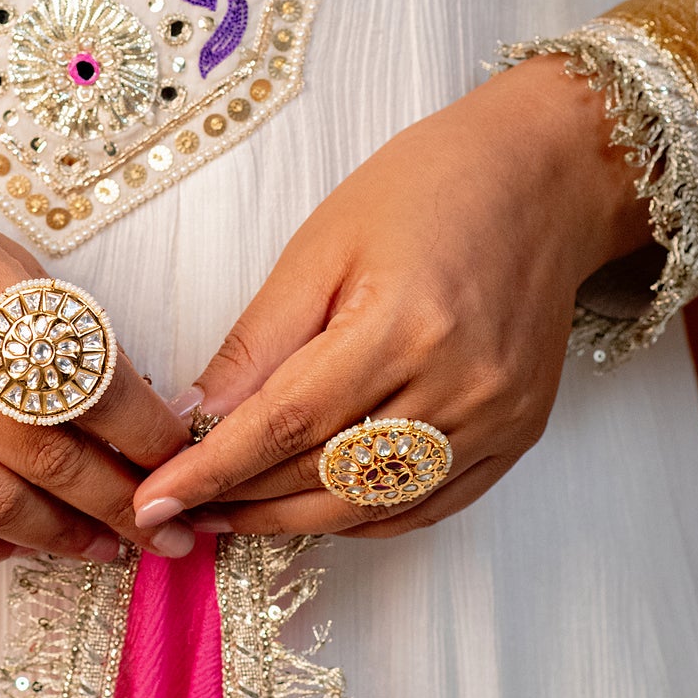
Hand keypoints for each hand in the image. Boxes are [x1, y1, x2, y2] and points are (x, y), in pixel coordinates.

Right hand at [0, 137, 194, 565]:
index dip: (145, 432)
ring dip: (61, 536)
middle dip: (118, 501)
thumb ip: (44, 321)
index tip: (178, 455)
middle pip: (47, 457)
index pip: (86, 382)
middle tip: (161, 525)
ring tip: (102, 543)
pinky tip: (17, 544)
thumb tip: (127, 399)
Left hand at [131, 57, 653, 540]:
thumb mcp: (320, 246)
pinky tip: (307, 504)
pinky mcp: (518, 436)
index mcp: (403, 326)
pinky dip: (358, 517)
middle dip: (239, 501)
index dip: (211, 472)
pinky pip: (423, 506)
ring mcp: (496, 420)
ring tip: (227, 512)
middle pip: (325, 476)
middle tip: (175, 508)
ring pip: (371, 507)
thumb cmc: (427, 188)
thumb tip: (194, 419)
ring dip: (291, 520)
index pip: (285, 425)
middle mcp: (458, 387)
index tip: (153, 501)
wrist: (545, 177)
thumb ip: (258, 342)